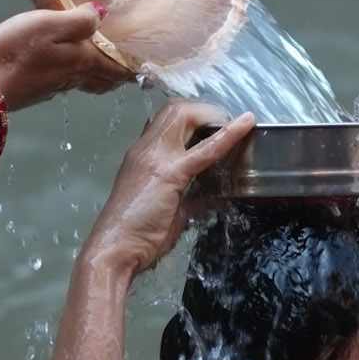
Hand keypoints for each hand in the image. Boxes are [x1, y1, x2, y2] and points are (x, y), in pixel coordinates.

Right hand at [0, 5, 130, 111]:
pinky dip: (75, 76)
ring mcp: (52, 87)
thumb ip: (78, 20)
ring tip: (105, 67)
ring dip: (98, 76)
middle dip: (118, 74)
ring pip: (85, 82)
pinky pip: (64, 83)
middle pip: (103, 79)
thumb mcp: (48, 25)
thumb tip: (102, 14)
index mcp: (81, 62)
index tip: (147, 67)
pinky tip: (66, 68)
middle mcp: (71, 78)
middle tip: (129, 69)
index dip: (132, 66)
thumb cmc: (14, 52)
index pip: (116, 67)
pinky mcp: (34, 91)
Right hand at [83, 100, 253, 278]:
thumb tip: (210, 196)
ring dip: (212, 115)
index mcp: (141, 156)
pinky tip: (246, 125)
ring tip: (233, 125)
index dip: (194, 117)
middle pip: (176, 108)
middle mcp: (145, 150)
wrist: (113, 251)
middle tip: (226, 125)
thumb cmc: (134, 238)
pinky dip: (229, 134)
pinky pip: (205, 148)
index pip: (167, 120)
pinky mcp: (169, 174)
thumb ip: (187, 197)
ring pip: (185, 115)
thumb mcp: (165, 209)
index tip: (213, 128)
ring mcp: (155, 159)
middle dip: (205, 110)